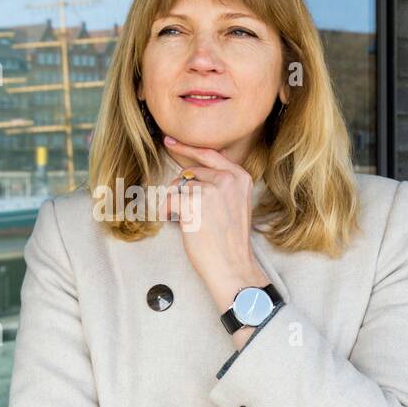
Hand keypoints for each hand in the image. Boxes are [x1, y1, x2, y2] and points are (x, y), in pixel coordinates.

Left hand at [158, 136, 269, 324]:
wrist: (232, 265)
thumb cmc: (230, 241)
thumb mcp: (235, 204)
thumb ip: (221, 185)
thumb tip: (190, 173)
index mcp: (240, 177)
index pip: (209, 155)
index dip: (187, 149)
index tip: (170, 141)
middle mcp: (227, 179)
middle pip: (190, 173)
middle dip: (181, 190)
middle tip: (186, 212)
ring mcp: (211, 190)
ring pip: (179, 187)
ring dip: (176, 204)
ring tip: (188, 223)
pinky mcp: (194, 203)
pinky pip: (169, 200)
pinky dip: (167, 212)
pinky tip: (177, 223)